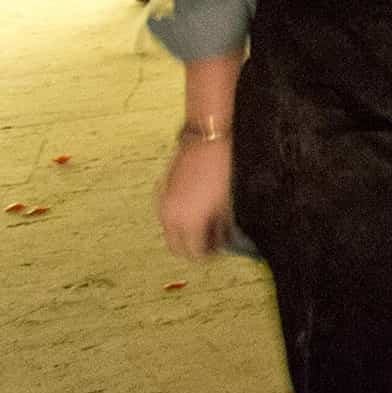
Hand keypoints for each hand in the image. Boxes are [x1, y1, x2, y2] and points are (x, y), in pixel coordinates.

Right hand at [159, 136, 232, 260]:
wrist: (208, 137)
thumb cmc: (223, 167)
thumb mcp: (229, 203)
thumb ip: (223, 227)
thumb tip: (223, 240)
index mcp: (187, 222)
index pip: (194, 253)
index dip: (209, 255)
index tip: (220, 250)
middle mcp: (169, 216)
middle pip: (176, 247)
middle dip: (193, 247)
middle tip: (212, 241)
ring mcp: (163, 202)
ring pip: (169, 230)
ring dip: (185, 232)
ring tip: (207, 223)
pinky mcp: (161, 189)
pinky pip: (167, 212)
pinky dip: (179, 216)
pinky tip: (196, 208)